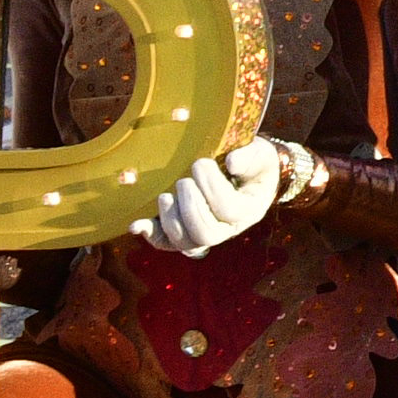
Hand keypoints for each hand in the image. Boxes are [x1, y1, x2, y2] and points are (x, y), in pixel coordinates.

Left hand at [145, 133, 331, 257]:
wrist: (248, 176)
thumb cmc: (253, 163)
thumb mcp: (261, 154)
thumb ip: (250, 156)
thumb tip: (231, 161)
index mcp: (249, 210)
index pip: (229, 209)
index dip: (211, 187)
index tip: (201, 162)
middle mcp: (227, 229)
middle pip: (205, 234)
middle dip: (190, 206)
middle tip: (184, 182)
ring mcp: (204, 234)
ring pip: (185, 243)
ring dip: (170, 219)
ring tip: (165, 196)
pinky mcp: (183, 232)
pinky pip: (165, 242)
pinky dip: (150, 233)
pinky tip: (136, 225)